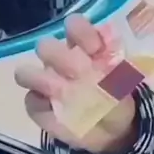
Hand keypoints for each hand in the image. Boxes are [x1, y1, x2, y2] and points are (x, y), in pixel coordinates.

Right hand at [15, 15, 138, 152]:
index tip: (94, 48)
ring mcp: (47, 82)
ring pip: (26, 73)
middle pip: (45, 46)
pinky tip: (60, 113)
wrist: (115, 128)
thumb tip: (118, 46)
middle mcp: (60, 60)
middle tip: (77, 72)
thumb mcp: (127, 77)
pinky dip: (43, 108)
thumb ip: (119, 62)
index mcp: (82, 46)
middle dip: (58, 57)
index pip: (75, 26)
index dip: (81, 32)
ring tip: (62, 92)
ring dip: (41, 80)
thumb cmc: (119, 94)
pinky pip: (31, 103)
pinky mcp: (39, 108)